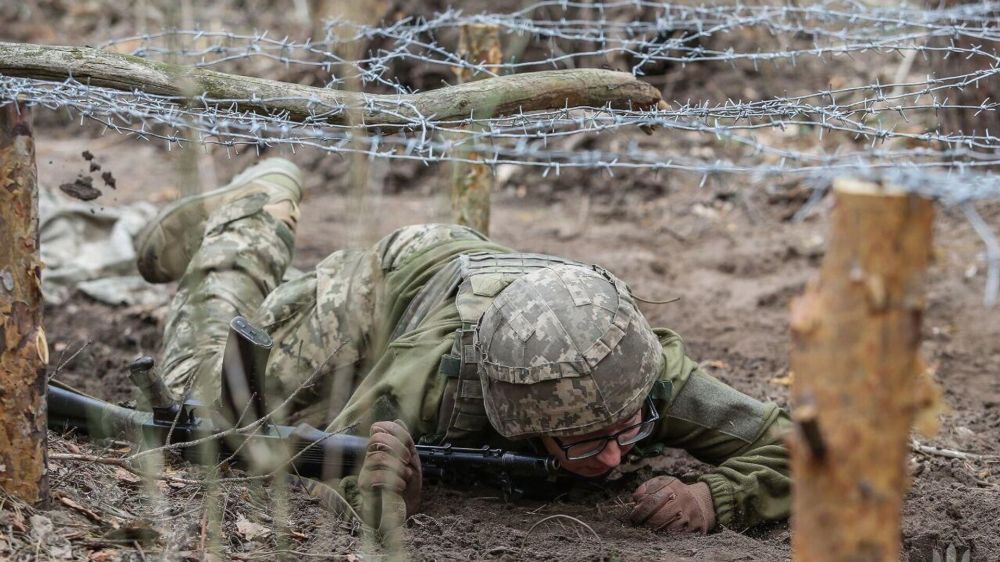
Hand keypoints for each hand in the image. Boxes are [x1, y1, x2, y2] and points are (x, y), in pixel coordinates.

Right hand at [358, 419, 421, 534]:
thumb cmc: (407, 487)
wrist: (404, 512)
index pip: (377, 428)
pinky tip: (400, 486)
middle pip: (375, 437)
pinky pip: (376, 476)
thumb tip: (398, 419)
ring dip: (397, 467)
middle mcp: (370, 457)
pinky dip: (394, 480)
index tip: (408, 444)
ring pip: (378, 456)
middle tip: (407, 458)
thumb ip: (406, 442)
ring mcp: (365, 470)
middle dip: (395, 445)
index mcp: (381, 449)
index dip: (392, 430)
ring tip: (405, 476)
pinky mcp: (364, 486)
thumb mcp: (411, 462)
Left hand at [629, 476, 715, 533]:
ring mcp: (693, 514)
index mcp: (675, 487)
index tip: (633, 516)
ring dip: (656, 531)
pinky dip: (669, 536)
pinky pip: (680, 536)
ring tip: (648, 529)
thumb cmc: (675, 492)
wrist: (701, 500)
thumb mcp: (663, 483)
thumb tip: (635, 498)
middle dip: (646, 522)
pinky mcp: (698, 526)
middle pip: (661, 516)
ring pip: (669, 529)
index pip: (653, 500)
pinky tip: (662, 535)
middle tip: (638, 525)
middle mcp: (685, 500)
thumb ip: (647, 487)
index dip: (641, 510)